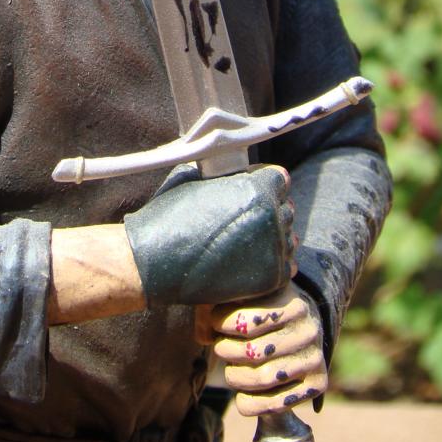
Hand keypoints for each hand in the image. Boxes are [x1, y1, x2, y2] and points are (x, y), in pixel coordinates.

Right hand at [123, 165, 295, 305]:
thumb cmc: (168, 214)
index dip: (265, 182)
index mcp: (257, 188)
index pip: (280, 179)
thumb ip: (221, 169)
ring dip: (272, 236)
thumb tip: (227, 163)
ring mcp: (272, 249)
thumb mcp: (193, 176)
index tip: (250, 190)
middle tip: (245, 218)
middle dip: (269, 209)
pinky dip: (272, 261)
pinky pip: (286, 264)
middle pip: (286, 208)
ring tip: (245, 240)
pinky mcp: (269, 278)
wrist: (152, 260)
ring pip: (288, 237)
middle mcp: (271, 216)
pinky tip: (250, 259)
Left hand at [210, 283, 327, 414]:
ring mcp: (315, 358)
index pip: (247, 321)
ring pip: (261, 378)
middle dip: (226, 351)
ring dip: (235, 377)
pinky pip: (275, 404)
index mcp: (292, 303)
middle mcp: (309, 330)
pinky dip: (250, 404)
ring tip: (231, 369)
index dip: (222, 323)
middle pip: (252, 352)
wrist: (303, 326)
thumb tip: (202, 336)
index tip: (216, 322)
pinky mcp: (318, 384)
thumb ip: (221, 305)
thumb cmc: (265, 309)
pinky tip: (241, 397)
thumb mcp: (249, 296)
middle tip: (221, 348)